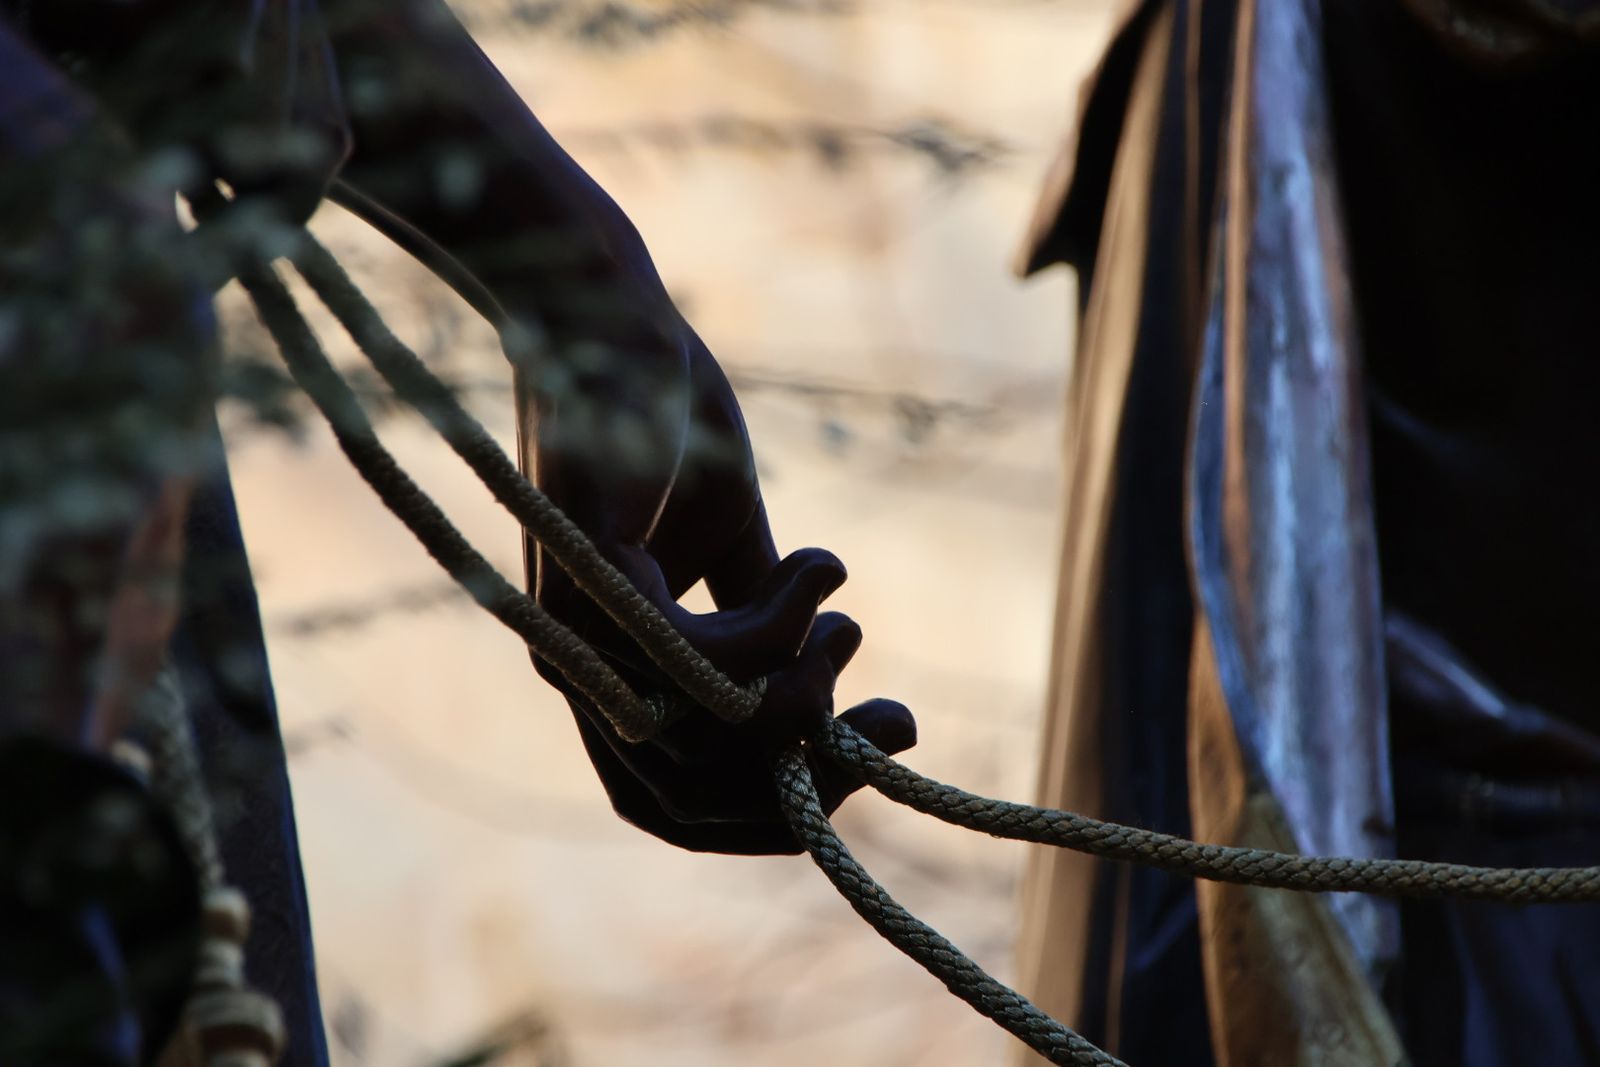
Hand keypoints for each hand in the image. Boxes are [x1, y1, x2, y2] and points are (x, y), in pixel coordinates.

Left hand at [526, 336, 915, 854]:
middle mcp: (585, 672)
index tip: (863, 762)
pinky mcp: (599, 574)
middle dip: (806, 782)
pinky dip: (784, 625)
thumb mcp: (731, 538)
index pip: (679, 798)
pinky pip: (707, 658)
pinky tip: (821, 566)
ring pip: (706, 740)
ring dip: (805, 692)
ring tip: (844, 615)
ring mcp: (583, 632)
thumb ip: (758, 615)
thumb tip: (821, 682)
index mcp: (616, 674)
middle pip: (688, 803)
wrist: (609, 315)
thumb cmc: (665, 421)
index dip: (771, 811)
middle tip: (893, 721)